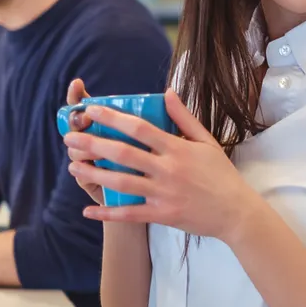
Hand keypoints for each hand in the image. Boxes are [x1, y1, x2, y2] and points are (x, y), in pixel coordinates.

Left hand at [63, 88, 258, 241]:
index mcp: (177, 148)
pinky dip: (107, 213)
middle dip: (93, 145)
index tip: (92, 110)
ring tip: (73, 167)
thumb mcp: (206, 141)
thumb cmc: (221, 174)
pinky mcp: (162, 215)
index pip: (140, 128)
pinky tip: (88, 209)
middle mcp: (168, 169)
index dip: (114, 118)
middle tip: (70, 139)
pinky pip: (130, 214)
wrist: (235, 211)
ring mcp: (164, 193)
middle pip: (123, 154)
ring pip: (121, 183)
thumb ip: (184, 117)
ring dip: (94, 174)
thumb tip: (166, 92)